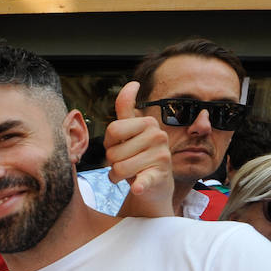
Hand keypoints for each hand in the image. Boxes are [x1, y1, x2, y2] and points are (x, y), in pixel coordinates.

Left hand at [103, 81, 172, 217]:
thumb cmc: (137, 157)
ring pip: (118, 168)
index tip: (119, 146)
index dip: (109, 143)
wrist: (154, 186)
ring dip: (116, 176)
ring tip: (129, 174)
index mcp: (148, 122)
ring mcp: (161, 157)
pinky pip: (143, 180)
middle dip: (112, 162)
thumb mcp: (131, 131)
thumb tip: (133, 83)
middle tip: (126, 163)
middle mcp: (158, 136)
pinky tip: (138, 187)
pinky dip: (139, 185)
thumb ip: (126, 108)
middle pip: (113, 151)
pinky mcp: (159, 177)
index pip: (113, 130)